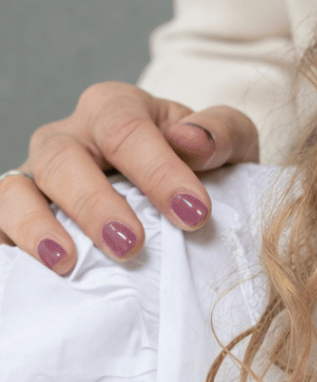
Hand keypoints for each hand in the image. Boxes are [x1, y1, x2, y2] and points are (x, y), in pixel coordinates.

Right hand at [0, 81, 257, 274]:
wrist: (181, 194)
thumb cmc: (203, 165)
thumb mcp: (229, 142)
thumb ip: (221, 134)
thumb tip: (192, 142)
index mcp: (118, 109)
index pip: (127, 130)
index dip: (159, 171)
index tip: (195, 214)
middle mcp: (70, 136)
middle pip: (62, 158)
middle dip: (95, 203)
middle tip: (132, 245)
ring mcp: (38, 177)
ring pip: (15, 190)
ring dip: (37, 226)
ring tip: (68, 262)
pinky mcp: (19, 216)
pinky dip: (7, 243)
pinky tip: (35, 272)